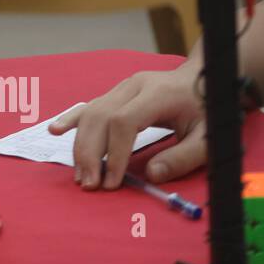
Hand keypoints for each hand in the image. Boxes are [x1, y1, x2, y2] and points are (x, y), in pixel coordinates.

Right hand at [48, 65, 207, 189]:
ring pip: (90, 113)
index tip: (112, 181)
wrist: (203, 80)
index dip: (114, 153)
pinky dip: (71, 120)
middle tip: (89, 184)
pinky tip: (55, 131)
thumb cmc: (207, 110)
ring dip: (81, 145)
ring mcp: (121, 87)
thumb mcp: (207, 137)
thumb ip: (182, 157)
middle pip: (100, 117)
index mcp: (156, 93)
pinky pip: (89, 106)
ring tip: (80, 174)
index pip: (123, 122)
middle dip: (91, 153)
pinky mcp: (115, 93)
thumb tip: (151, 176)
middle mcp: (133, 86)